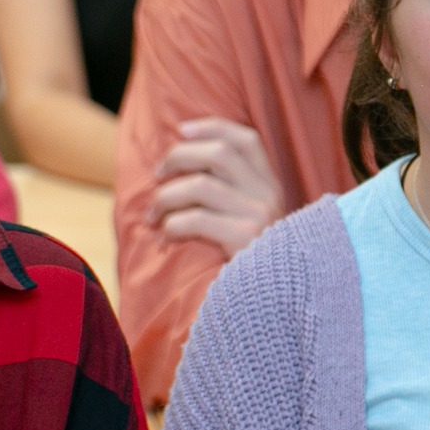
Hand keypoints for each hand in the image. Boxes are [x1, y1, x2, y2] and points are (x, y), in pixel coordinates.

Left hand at [149, 117, 285, 258]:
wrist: (278, 301)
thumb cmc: (252, 260)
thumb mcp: (252, 220)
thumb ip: (233, 194)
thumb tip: (181, 168)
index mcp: (271, 185)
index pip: (246, 140)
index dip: (212, 127)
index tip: (181, 130)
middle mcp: (269, 195)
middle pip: (218, 154)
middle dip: (179, 157)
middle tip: (157, 175)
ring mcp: (259, 216)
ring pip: (200, 186)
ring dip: (166, 197)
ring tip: (151, 216)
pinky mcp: (245, 240)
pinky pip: (196, 221)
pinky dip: (171, 226)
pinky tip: (164, 239)